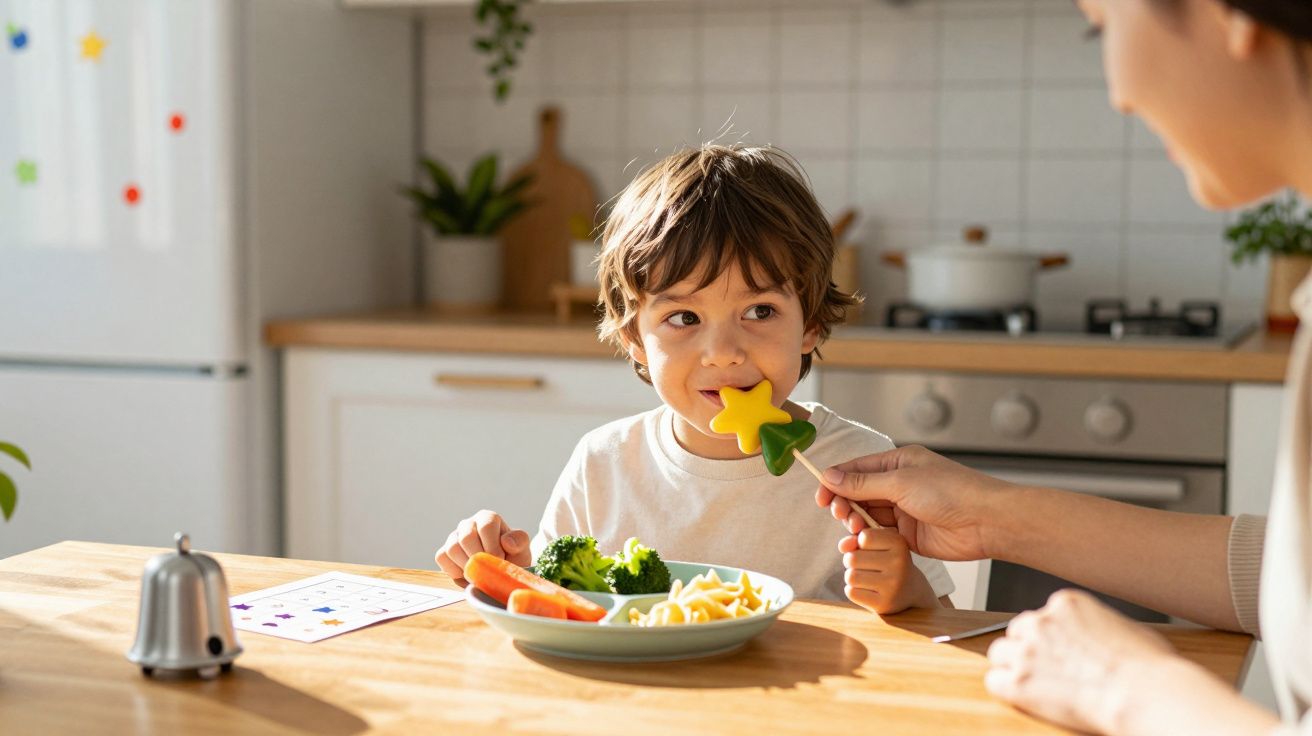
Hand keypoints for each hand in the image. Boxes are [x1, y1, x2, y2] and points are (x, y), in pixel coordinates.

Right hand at [434, 509, 530, 581]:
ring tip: (479, 573)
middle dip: (479, 558)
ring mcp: (454, 537)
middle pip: (467, 538)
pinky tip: (467, 573)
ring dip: (467, 566)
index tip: (500, 561)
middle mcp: (468, 524)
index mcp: (487, 518)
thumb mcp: (522, 549)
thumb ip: (520, 541)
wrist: (499, 571)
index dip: (493, 546)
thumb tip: (506, 541)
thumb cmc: (512, 557)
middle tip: (488, 570)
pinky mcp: (444, 551)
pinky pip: (442, 558)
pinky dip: (454, 570)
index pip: (486, 526)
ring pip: (452, 548)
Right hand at [816, 445, 1012, 560]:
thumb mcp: (901, 482)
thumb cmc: (950, 492)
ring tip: (854, 531)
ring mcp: (903, 510)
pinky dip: (866, 540)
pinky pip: (879, 535)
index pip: (856, 469)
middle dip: (845, 505)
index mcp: (898, 463)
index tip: (820, 498)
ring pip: (867, 516)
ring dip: (854, 524)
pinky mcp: (908, 534)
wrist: (985, 522)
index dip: (835, 482)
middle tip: (842, 516)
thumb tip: (829, 475)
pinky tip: (857, 546)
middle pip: (858, 494)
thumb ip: (863, 482)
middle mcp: (899, 484)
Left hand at [840, 527, 939, 613]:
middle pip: (852, 558)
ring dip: (852, 577)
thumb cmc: (887, 561)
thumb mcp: (877, 543)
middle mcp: (899, 564)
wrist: (910, 591)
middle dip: (852, 561)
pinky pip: (851, 592)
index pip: (864, 537)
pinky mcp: (884, 604)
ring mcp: (893, 585)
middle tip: (866, 567)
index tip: (872, 550)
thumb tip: (842, 546)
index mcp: (899, 544)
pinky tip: (868, 591)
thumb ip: (856, 537)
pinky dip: (854, 591)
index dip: (861, 544)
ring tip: (866, 578)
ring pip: (850, 576)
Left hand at [985, 589, 1174, 733]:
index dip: (1049, 637)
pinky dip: (1006, 689)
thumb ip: (1099, 625)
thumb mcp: (1126, 628)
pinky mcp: (1019, 682)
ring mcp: (1027, 651)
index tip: (1059, 651)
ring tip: (1035, 683)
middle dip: (1028, 648)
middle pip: (1017, 632)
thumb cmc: (1148, 667)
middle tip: (1045, 668)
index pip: (1042, 615)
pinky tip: (1024, 696)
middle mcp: (1041, 622)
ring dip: (1012, 666)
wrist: (1143, 693)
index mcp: (1066, 604)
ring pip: (999, 653)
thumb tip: (1100, 635)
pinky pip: (994, 681)